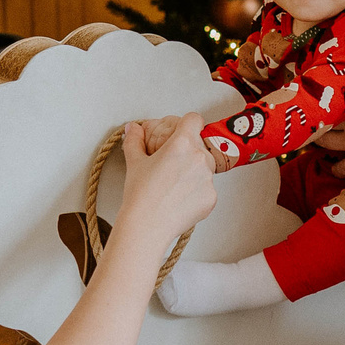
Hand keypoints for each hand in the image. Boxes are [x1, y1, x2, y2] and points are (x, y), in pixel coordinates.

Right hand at [116, 114, 216, 243]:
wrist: (147, 226)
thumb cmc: (140, 195)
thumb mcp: (134, 162)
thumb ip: (134, 140)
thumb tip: (132, 128)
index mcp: (182, 143)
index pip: (194, 119)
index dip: (186, 124)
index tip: (181, 132)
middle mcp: (200, 158)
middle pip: (200, 145)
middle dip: (188, 151)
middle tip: (171, 165)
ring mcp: (209, 179)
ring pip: (205, 167)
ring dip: (193, 171)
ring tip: (173, 185)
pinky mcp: (212, 197)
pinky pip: (207, 188)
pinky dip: (196, 191)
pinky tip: (179, 199)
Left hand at [321, 28, 344, 192]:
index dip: (337, 78)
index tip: (327, 73)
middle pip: (329, 110)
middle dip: (321, 106)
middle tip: (313, 101)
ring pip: (326, 138)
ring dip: (320, 134)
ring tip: (317, 130)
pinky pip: (339, 166)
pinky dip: (334, 165)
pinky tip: (333, 164)